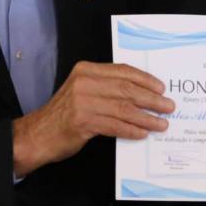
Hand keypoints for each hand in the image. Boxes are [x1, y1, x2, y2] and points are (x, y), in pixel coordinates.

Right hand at [12, 61, 173, 175]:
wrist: (37, 134)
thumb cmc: (63, 114)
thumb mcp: (82, 91)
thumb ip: (106, 88)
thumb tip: (140, 94)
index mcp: (86, 70)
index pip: (122, 71)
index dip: (145, 79)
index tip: (161, 88)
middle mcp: (84, 83)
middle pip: (127, 89)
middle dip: (151, 99)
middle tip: (168, 106)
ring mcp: (82, 102)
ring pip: (124, 108)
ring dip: (146, 117)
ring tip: (161, 123)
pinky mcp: (82, 122)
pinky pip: (115, 125)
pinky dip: (131, 130)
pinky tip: (142, 133)